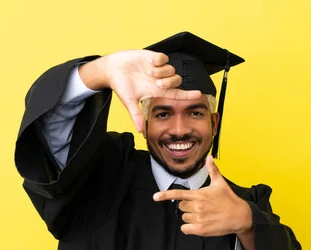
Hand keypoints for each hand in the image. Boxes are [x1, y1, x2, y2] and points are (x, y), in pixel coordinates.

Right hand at [83, 50, 201, 132]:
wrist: (112, 69)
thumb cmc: (121, 86)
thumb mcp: (129, 102)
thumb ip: (136, 116)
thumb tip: (141, 132)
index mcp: (157, 91)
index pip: (176, 94)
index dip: (188, 94)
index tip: (199, 94)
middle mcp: (160, 80)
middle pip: (177, 81)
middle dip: (169, 82)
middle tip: (156, 83)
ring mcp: (158, 68)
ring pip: (172, 69)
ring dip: (161, 72)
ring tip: (148, 72)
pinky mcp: (153, 57)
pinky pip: (164, 58)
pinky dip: (158, 61)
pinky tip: (149, 63)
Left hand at [153, 155, 253, 236]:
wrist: (240, 216)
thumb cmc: (229, 200)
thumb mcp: (220, 184)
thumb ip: (212, 170)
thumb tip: (209, 158)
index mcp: (199, 194)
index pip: (178, 194)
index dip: (165, 195)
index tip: (155, 197)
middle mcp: (197, 206)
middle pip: (181, 207)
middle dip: (189, 207)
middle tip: (201, 207)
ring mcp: (198, 218)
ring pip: (184, 218)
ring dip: (190, 218)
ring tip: (203, 215)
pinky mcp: (201, 229)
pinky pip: (185, 229)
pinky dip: (189, 228)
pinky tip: (200, 225)